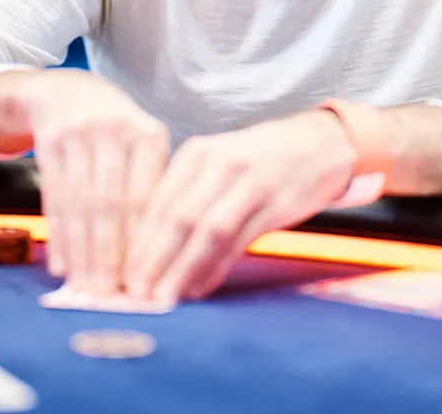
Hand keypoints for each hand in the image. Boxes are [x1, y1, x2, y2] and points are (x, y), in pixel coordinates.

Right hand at [0, 69, 169, 295]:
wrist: (66, 91)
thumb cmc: (115, 132)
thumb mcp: (141, 146)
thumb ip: (148, 192)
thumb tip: (152, 261)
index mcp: (148, 135)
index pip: (144, 199)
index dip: (140, 244)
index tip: (140, 282)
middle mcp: (115, 129)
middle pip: (110, 204)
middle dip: (107, 255)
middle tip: (108, 295)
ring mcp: (79, 132)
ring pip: (79, 203)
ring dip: (80, 252)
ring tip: (83, 288)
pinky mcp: (49, 139)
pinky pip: (53, 196)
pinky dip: (58, 235)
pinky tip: (60, 265)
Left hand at [124, 110, 357, 302]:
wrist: (319, 144)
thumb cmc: (259, 161)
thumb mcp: (216, 165)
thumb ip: (186, 197)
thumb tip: (148, 249)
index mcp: (196, 153)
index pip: (156, 201)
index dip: (136, 241)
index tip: (121, 274)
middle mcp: (219, 163)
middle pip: (176, 217)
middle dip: (152, 259)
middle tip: (135, 292)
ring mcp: (249, 181)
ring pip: (206, 230)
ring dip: (182, 268)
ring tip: (164, 297)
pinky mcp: (275, 200)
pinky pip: (238, 240)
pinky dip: (216, 267)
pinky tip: (201, 288)